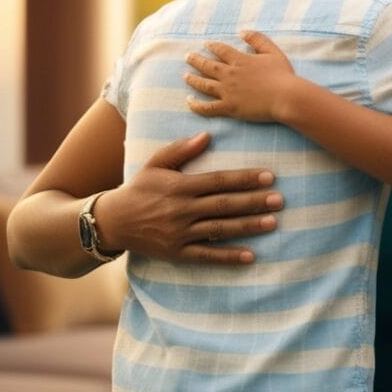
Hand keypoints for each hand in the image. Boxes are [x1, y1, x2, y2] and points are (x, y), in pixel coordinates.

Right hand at [94, 132, 282, 264]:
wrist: (112, 222)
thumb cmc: (139, 188)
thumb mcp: (156, 163)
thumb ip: (181, 149)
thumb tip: (207, 135)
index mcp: (180, 186)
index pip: (219, 181)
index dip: (245, 179)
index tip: (269, 176)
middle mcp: (182, 210)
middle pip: (224, 205)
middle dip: (254, 202)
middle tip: (279, 200)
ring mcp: (180, 233)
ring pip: (220, 229)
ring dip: (248, 226)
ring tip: (273, 222)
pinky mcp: (178, 252)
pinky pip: (206, 255)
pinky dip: (228, 256)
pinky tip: (250, 256)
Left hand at [184, 30, 294, 121]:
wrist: (286, 97)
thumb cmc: (283, 75)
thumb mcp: (273, 52)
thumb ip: (258, 40)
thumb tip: (243, 31)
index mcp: (240, 60)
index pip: (221, 50)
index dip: (212, 46)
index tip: (206, 45)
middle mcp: (230, 74)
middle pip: (207, 65)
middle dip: (196, 60)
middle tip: (187, 56)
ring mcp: (227, 92)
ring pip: (203, 84)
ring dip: (193, 79)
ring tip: (185, 76)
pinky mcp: (229, 108)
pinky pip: (207, 107)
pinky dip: (196, 105)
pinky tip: (189, 101)